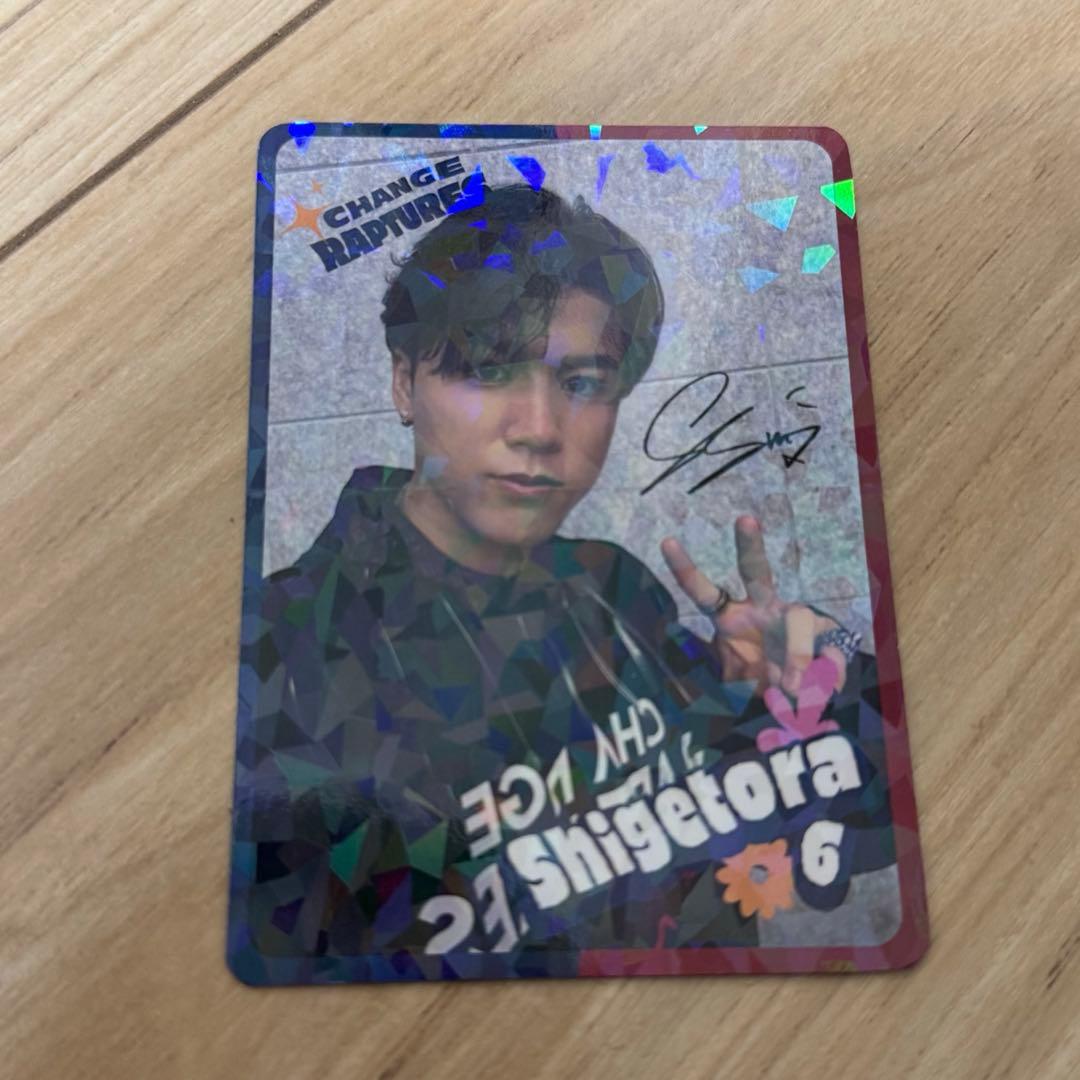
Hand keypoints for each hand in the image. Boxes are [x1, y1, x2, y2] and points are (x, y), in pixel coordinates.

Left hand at [660, 516, 847, 696]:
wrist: (800, 693)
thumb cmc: (757, 681)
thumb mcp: (739, 688)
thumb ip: (743, 686)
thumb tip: (783, 683)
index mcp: (731, 618)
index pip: (705, 592)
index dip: (685, 570)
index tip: (667, 543)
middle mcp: (763, 608)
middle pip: (756, 570)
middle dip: (749, 544)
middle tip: (744, 519)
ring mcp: (795, 617)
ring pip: (802, 619)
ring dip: (797, 657)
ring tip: (791, 689)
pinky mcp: (827, 633)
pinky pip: (829, 652)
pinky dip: (826, 676)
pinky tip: (823, 688)